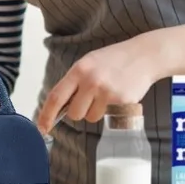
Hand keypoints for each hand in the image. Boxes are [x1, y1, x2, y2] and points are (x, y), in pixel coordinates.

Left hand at [37, 37, 156, 133]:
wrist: (143, 56)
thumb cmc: (113, 60)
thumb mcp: (88, 63)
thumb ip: (74, 82)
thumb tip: (59, 107)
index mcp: (79, 70)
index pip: (56, 96)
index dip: (46, 115)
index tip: (41, 128)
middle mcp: (91, 81)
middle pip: (74, 114)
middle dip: (79, 112)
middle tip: (91, 98)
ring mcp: (107, 92)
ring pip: (91, 117)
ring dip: (96, 111)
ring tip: (107, 93)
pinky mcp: (121, 102)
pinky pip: (107, 116)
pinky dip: (110, 110)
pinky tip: (117, 95)